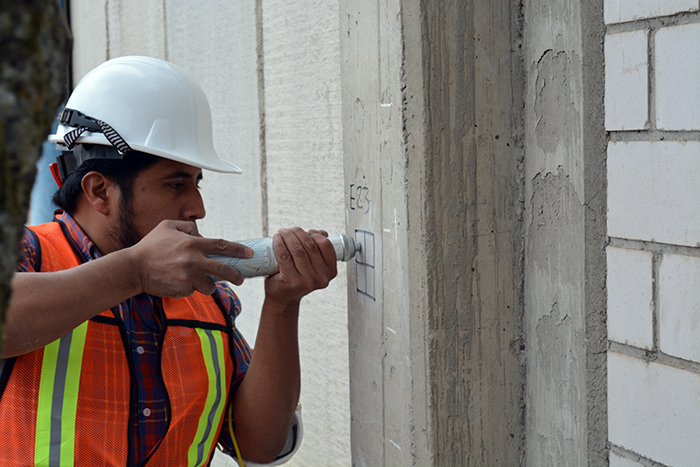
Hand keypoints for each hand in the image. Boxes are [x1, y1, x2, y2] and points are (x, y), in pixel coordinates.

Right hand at [128, 220, 253, 297]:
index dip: (238, 249)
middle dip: (236, 275)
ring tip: (202, 281)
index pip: (221, 245)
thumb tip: (201, 234)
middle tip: (240, 278)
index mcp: (192, 244)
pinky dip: (190, 288)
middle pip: (224, 270)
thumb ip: (188, 227)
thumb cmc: (151, 245)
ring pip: (210, 285)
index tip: (249, 253)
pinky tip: (179, 282)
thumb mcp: (168, 226)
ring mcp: (188, 277)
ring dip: (209, 284)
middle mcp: (193, 261)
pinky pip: (193, 291)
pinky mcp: (182, 290)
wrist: (133, 268)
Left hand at [264, 227, 337, 306]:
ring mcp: (306, 281)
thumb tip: (317, 232)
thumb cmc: (298, 277)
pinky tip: (276, 239)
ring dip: (288, 236)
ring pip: (297, 250)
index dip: (315, 234)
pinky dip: (279, 244)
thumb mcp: (313, 264)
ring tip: (281, 232)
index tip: (305, 231)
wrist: (283, 297)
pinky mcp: (291, 281)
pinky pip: (285, 257)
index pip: (325, 245)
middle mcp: (321, 278)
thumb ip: (318, 248)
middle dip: (297, 232)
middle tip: (288, 230)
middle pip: (309, 246)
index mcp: (330, 272)